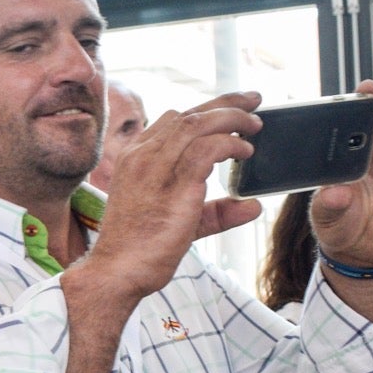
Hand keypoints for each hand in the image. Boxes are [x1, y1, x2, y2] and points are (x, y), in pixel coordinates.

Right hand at [82, 91, 263, 300]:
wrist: (117, 272)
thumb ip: (216, 211)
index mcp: (136, 158)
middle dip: (226, 103)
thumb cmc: (141, 249)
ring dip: (232, 118)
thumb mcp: (182, 223)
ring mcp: (155, 166)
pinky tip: (244, 151)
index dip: (205, 110)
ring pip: (199, 123)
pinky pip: (208, 148)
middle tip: (254, 100)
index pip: (173, 120)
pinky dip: (230, 144)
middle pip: (189, 114)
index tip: (230, 109)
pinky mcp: (174, 183)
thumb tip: (251, 205)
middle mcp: (142, 155)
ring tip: (255, 126)